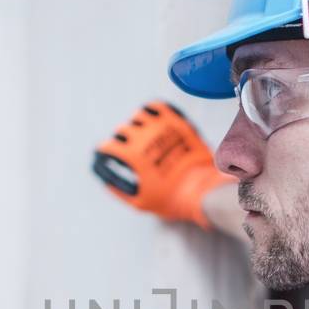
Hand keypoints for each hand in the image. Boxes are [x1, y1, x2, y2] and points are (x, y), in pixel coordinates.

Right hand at [92, 101, 232, 229]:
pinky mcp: (178, 121)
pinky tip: (153, 118)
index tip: (107, 154)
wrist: (203, 190)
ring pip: (139, 115)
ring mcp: (162, 126)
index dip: (105, 152)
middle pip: (122, 130)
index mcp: (132, 155)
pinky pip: (159, 106)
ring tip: (140, 132)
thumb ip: (120, 193)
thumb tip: (108, 184)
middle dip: (120, 140)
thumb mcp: (141, 202)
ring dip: (135, 124)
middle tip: (126, 148)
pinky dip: (152, 110)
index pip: (108, 146)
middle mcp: (144, 137)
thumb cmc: (173, 199)